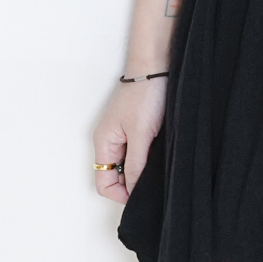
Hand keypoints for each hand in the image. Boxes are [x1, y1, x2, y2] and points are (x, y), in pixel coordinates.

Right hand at [92, 75, 167, 203]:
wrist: (157, 66)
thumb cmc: (145, 95)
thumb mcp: (141, 135)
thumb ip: (136, 165)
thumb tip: (133, 192)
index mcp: (103, 143)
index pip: (102, 183)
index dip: (121, 194)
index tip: (141, 194)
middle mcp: (109, 140)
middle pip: (114, 176)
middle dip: (131, 182)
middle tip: (154, 180)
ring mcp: (121, 133)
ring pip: (127, 164)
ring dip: (140, 169)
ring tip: (158, 164)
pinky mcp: (134, 126)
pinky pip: (136, 151)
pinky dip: (146, 156)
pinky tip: (160, 153)